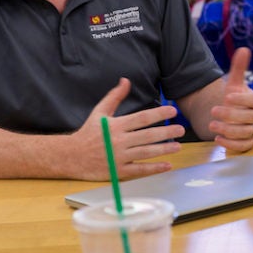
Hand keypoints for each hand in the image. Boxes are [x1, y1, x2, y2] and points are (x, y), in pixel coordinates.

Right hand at [69, 78, 186, 180]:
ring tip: (178, 146)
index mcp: (116, 125)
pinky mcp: (117, 171)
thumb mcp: (99, 112)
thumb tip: (125, 80)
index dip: (159, 113)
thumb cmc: (87, 133)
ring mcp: (119, 157)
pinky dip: (153, 168)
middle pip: (148, 135)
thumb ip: (114, 97)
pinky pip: (139, 170)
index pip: (142, 118)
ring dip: (164, 149)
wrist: (70, 156)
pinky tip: (166, 165)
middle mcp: (119, 141)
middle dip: (166, 132)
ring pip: (146, 152)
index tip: (172, 110)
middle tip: (181, 129)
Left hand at [208, 47, 252, 151]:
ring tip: (212, 125)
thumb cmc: (234, 99)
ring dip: (228, 130)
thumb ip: (239, 68)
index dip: (242, 99)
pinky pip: (242, 146)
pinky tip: (217, 138)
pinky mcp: (248, 144)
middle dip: (231, 115)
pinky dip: (230, 144)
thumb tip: (243, 49)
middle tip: (213, 111)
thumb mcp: (234, 84)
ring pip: (245, 133)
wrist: (232, 117)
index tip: (227, 96)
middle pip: (249, 118)